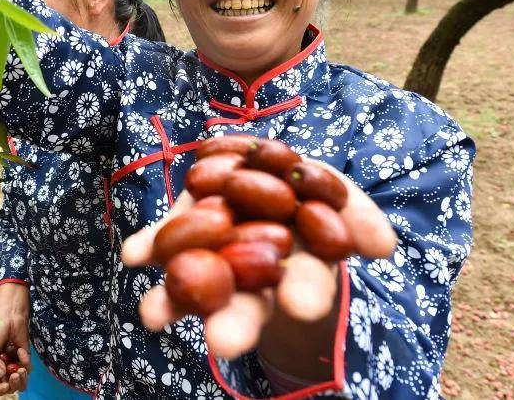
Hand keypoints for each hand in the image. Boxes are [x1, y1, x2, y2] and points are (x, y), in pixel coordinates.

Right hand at [0, 282, 32, 394]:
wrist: (10, 316)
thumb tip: (1, 373)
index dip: (0, 390)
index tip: (6, 383)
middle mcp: (3, 370)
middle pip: (10, 388)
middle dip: (14, 384)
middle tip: (15, 373)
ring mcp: (15, 365)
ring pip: (21, 383)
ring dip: (22, 378)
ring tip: (20, 368)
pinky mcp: (25, 358)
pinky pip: (28, 367)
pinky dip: (25, 360)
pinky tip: (20, 349)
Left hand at [122, 159, 396, 363]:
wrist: (264, 170)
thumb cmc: (311, 192)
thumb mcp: (340, 197)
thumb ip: (358, 218)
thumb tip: (383, 246)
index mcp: (296, 265)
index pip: (303, 284)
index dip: (304, 295)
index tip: (301, 309)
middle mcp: (250, 270)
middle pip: (244, 300)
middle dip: (233, 321)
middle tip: (221, 343)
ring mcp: (211, 254)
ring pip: (194, 283)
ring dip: (174, 300)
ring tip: (152, 316)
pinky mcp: (179, 230)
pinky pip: (159, 242)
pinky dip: (144, 247)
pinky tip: (131, 254)